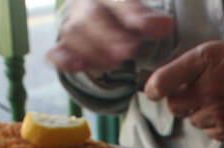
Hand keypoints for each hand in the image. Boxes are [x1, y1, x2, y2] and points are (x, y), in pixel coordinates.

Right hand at [49, 0, 173, 72]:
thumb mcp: (139, 17)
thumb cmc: (124, 20)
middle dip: (110, 35)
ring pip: (75, 33)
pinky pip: (57, 51)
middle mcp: (86, 5)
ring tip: (113, 62)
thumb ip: (149, 21)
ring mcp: (72, 25)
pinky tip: (77, 66)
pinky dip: (64, 58)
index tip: (152, 29)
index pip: (120, 1)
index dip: (134, 15)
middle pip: (93, 16)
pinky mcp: (64, 46)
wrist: (103, 25)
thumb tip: (166, 25)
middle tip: (129, 50)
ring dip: (94, 50)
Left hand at [144, 40, 223, 140]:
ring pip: (193, 121)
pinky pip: (211, 132)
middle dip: (180, 100)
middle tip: (196, 91)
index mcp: (205, 60)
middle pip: (174, 106)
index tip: (153, 91)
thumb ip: (194, 64)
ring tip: (223, 98)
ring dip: (200, 112)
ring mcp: (220, 113)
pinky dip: (216, 124)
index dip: (154, 88)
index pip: (163, 82)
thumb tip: (167, 82)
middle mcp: (210, 88)